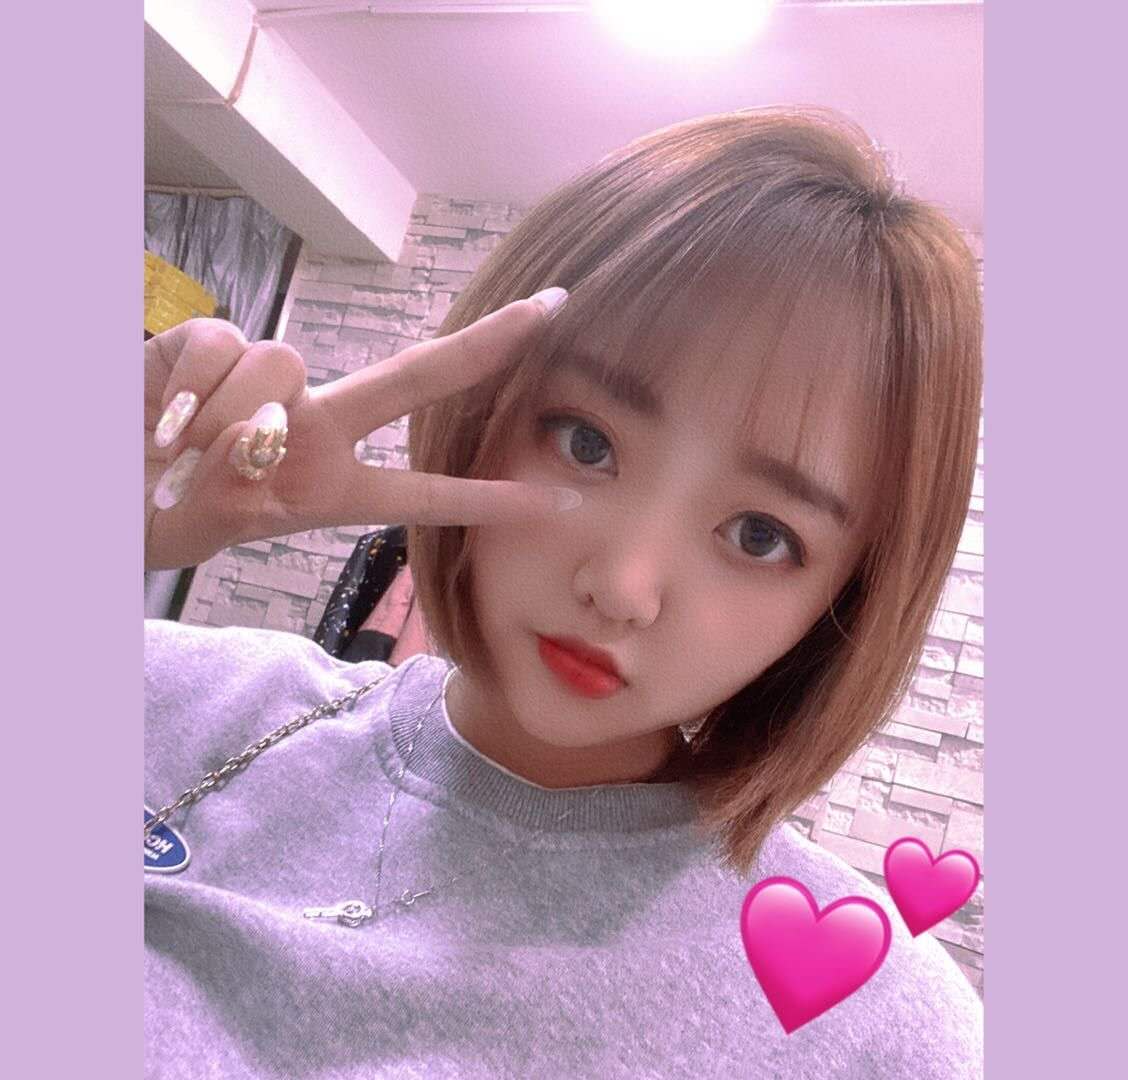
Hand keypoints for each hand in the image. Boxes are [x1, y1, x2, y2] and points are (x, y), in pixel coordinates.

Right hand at [144, 295, 576, 570]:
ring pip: (287, 363)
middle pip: (416, 375)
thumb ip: (251, 481)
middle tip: (555, 309)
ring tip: (184, 453)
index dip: (495, 498)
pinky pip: (221, 346)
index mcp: (338, 484)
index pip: (430, 490)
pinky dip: (188, 388)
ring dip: (231, 415)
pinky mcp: (214, 343)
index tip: (567, 504)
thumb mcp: (225, 519)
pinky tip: (159, 419)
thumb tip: (253, 428)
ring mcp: (273, 381)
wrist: (114, 488)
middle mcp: (319, 423)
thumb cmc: (174, 509)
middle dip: (486, 345)